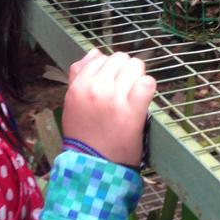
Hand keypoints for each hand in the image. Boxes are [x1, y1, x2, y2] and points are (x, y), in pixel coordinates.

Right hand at [62, 49, 155, 166]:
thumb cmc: (84, 135)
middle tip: (125, 89)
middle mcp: (95, 88)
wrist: (94, 167)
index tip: (113, 82)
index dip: (110, 68)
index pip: (100, 58)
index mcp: (78, 86)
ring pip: (135, 66)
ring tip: (134, 94)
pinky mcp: (133, 110)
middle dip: (125, 70)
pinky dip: (148, 88)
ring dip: (137, 77)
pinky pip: (147, 83)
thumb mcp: (71, 103)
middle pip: (120, 58)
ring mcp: (114, 98)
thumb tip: (95, 52)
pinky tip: (143, 99)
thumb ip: (78, 75)